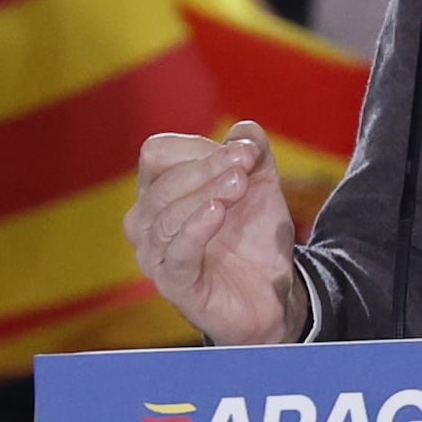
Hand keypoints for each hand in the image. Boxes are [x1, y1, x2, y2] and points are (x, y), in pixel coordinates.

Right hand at [128, 125, 302, 343]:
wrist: (274, 290)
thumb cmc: (253, 234)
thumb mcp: (261, 182)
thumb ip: (253, 150)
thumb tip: (243, 131)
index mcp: (159, 191)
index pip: (158, 155)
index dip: (199, 147)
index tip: (245, 152)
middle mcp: (147, 223)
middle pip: (161, 183)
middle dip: (206, 169)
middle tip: (245, 164)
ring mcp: (156, 256)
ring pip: (165, 216)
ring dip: (205, 193)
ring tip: (239, 186)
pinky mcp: (174, 285)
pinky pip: (175, 254)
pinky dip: (195, 228)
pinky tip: (217, 212)